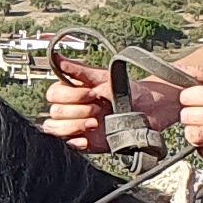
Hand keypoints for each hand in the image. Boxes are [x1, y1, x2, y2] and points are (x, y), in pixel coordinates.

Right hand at [42, 57, 179, 153]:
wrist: (148, 110)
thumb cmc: (127, 90)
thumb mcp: (104, 77)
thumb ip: (79, 70)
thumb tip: (57, 57)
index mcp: (71, 91)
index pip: (54, 94)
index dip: (70, 95)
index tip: (91, 93)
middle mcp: (71, 109)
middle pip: (55, 112)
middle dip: (75, 111)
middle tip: (96, 108)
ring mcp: (76, 126)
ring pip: (56, 128)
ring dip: (73, 126)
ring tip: (94, 123)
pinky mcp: (84, 142)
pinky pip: (69, 144)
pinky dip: (75, 142)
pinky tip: (87, 138)